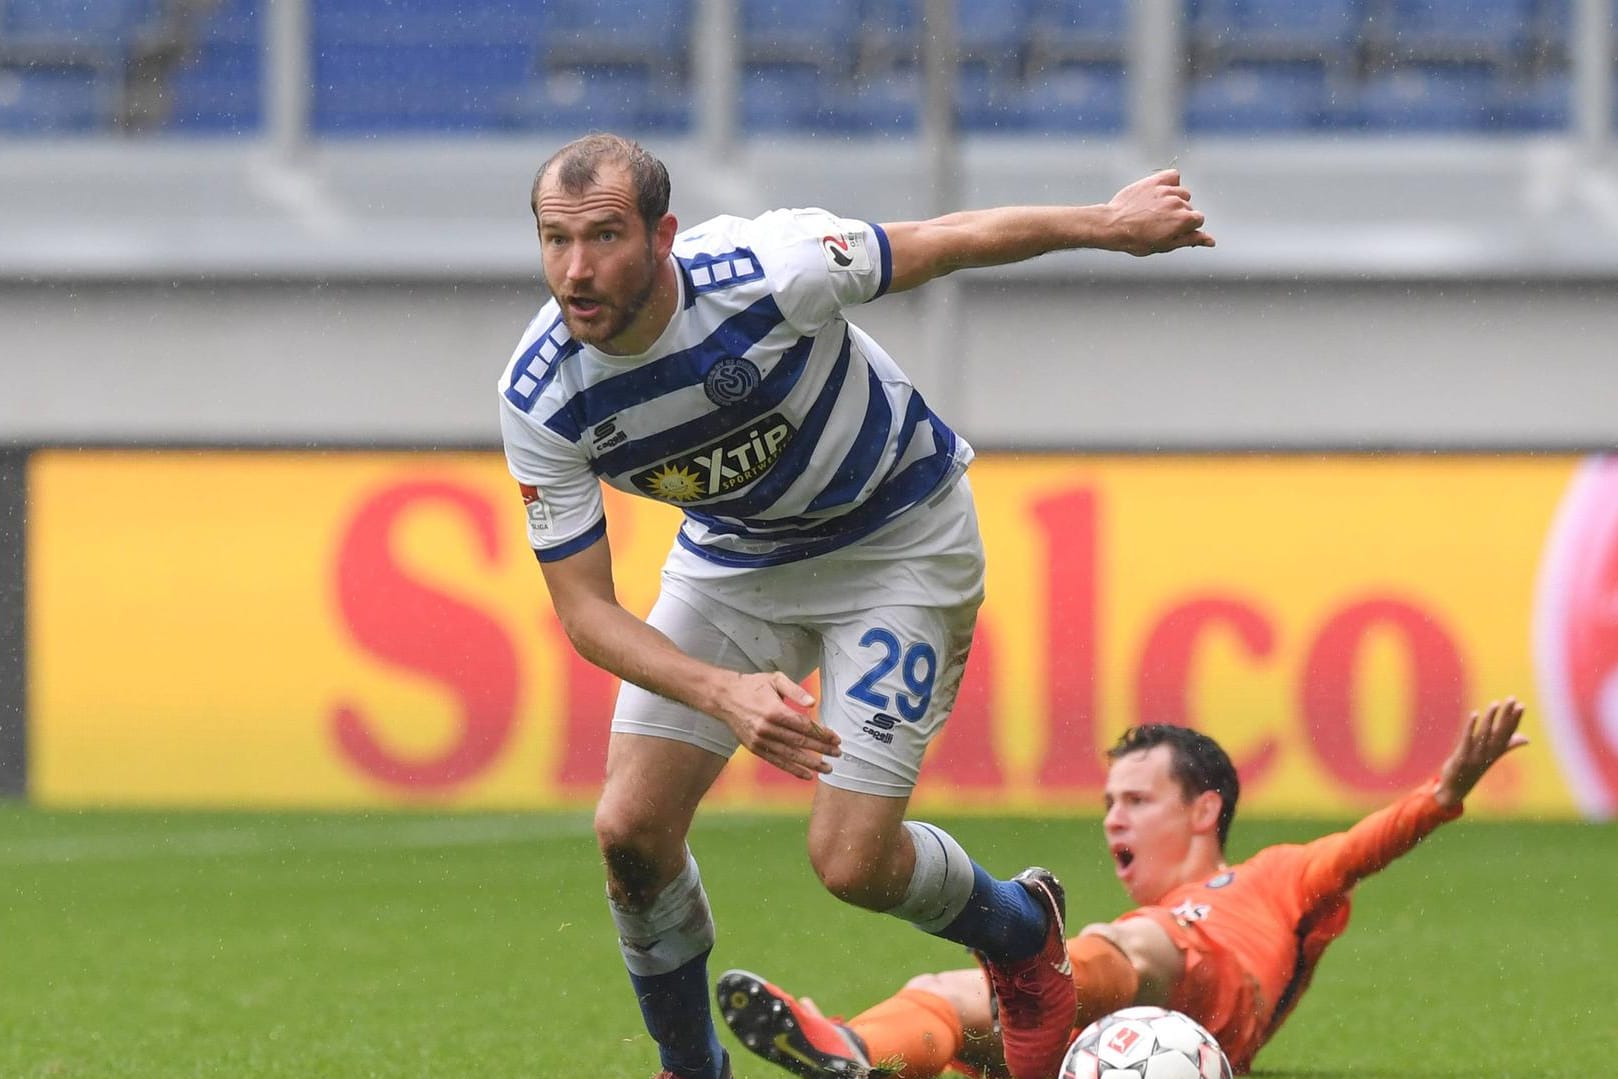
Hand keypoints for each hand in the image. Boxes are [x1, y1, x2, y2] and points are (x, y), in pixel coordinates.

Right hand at [711, 671, 840, 780]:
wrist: (724, 697)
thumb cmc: (752, 685)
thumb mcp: (775, 679)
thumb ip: (795, 690)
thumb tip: (812, 703)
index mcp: (775, 710)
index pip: (804, 726)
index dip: (822, 734)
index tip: (836, 739)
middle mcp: (768, 728)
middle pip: (800, 742)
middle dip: (821, 749)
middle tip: (837, 754)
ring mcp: (760, 740)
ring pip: (790, 755)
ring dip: (810, 763)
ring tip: (827, 768)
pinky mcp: (755, 748)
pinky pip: (776, 761)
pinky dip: (792, 769)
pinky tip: (806, 775)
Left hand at [1104, 169, 1214, 256]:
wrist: (1112, 225)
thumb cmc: (1137, 240)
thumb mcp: (1166, 245)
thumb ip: (1191, 240)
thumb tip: (1212, 241)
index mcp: (1184, 220)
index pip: (1198, 219)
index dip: (1186, 227)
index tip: (1171, 230)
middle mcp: (1178, 203)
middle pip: (1189, 206)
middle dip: (1178, 214)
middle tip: (1157, 223)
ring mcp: (1167, 190)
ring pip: (1182, 192)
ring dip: (1174, 199)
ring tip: (1155, 209)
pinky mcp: (1155, 181)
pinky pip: (1173, 175)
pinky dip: (1171, 181)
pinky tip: (1161, 192)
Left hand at [1434, 697, 1528, 807]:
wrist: (1457, 789)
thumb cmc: (1475, 768)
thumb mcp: (1492, 757)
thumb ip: (1509, 745)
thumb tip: (1527, 739)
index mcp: (1496, 751)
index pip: (1508, 732)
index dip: (1515, 719)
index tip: (1521, 705)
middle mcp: (1489, 753)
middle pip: (1500, 731)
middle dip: (1506, 715)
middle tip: (1513, 699)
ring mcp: (1476, 756)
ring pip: (1485, 734)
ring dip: (1491, 718)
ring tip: (1495, 704)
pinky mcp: (1462, 757)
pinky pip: (1468, 740)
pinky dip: (1471, 727)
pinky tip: (1474, 714)